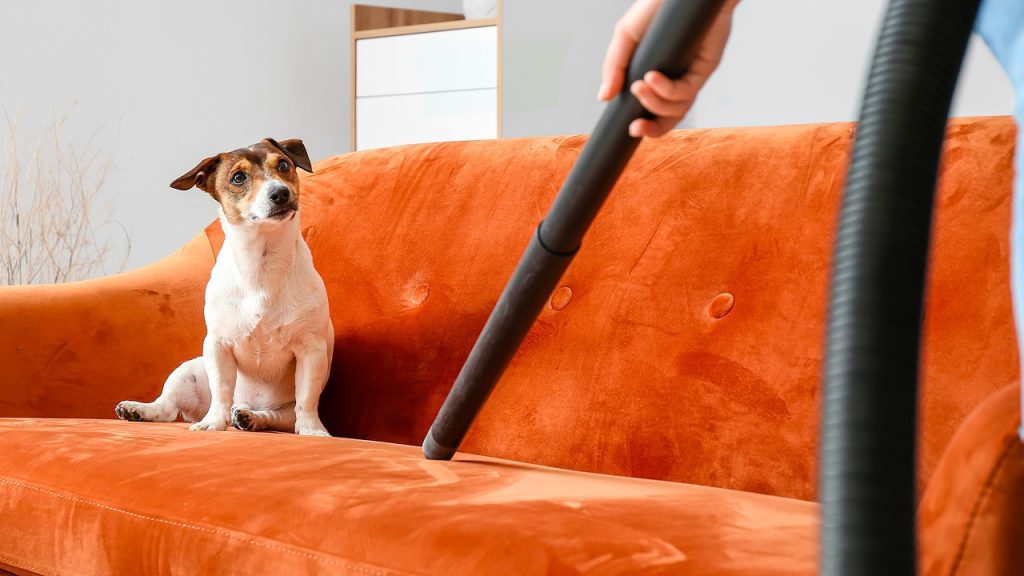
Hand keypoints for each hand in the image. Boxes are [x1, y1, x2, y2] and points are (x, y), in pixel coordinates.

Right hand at [598, 0, 739, 137]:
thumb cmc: (657, 9)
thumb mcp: (627, 36)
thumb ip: (614, 67)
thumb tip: (604, 97)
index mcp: (655, 76)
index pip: (650, 109)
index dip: (641, 124)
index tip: (627, 128)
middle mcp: (674, 80)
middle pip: (667, 118)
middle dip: (652, 129)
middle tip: (634, 127)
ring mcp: (690, 75)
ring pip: (677, 109)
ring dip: (655, 104)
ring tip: (640, 86)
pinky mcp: (704, 68)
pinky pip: (686, 91)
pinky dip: (667, 89)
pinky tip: (652, 77)